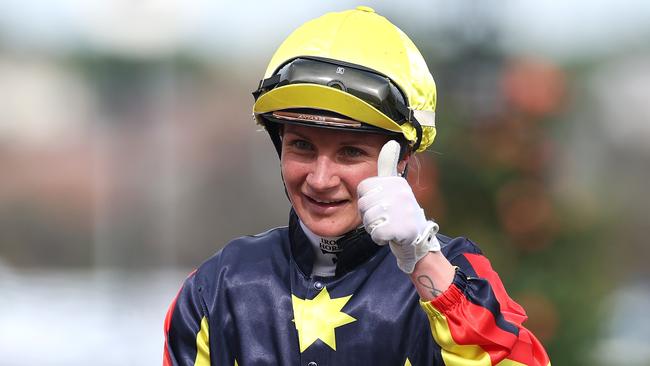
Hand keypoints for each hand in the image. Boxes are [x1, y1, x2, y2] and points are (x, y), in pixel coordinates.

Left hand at [357, 140, 439, 272]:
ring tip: (388, 225)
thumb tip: (391, 142)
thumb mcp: (394, 186)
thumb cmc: (400, 211)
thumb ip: (388, 165)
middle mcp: (401, 192)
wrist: (417, 237)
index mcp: (396, 181)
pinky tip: (391, 235)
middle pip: (363, 205)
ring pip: (368, 220)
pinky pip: (376, 234)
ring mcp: (402, 210)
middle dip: (369, 215)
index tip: (380, 202)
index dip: (366, 199)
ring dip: (374, 227)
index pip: (363, 188)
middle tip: (385, 217)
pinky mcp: (402, 229)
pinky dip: (380, 238)